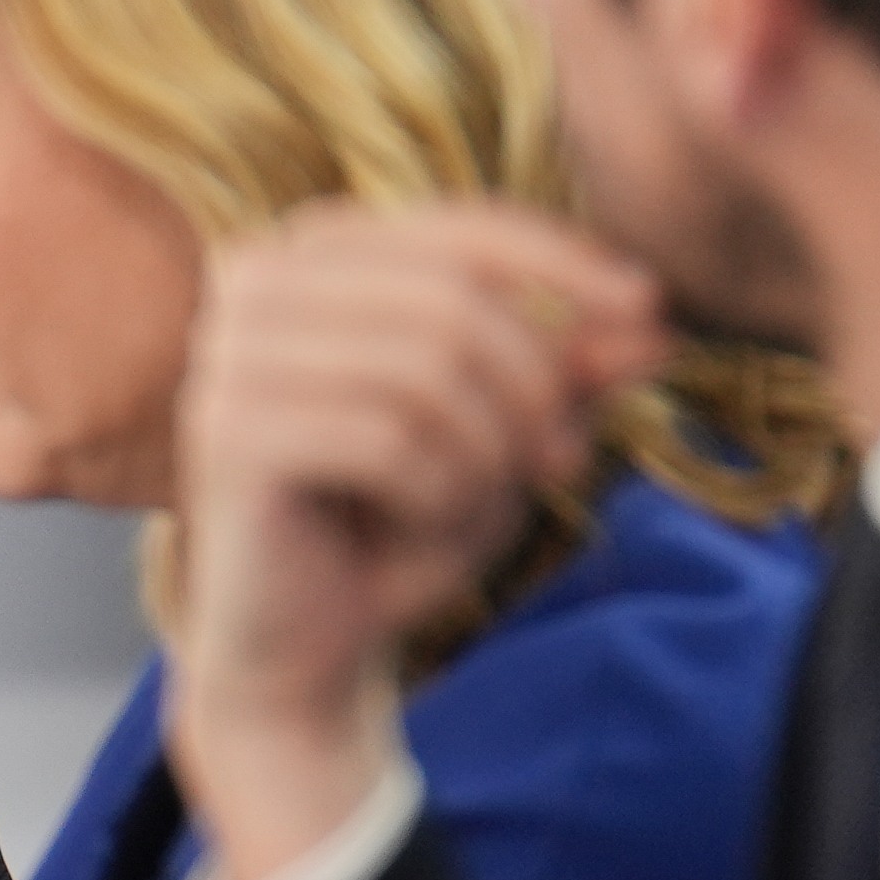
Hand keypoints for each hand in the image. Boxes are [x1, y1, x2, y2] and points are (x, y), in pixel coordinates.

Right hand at [162, 201, 666, 867]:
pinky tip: (415, 529)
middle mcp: (255, 278)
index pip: (461, 229)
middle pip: (453, 299)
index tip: (650, 313)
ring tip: (469, 503)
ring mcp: (230, 353)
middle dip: (534, 388)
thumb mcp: (504, 436)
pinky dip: (436, 495)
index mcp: (314, 250)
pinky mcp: (229, 433)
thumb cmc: (397, 525)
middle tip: (561, 464)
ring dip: (484, 454)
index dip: (565, 266)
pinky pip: (388, 440)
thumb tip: (648, 320)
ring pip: (427, 369)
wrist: (304, 649)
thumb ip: (567, 371)